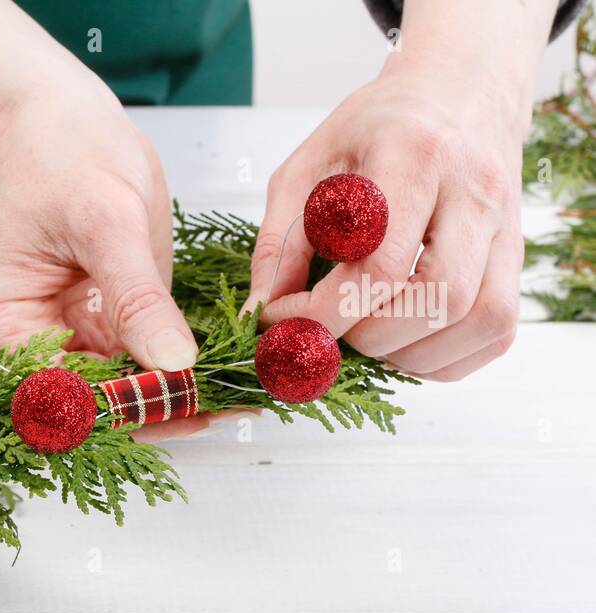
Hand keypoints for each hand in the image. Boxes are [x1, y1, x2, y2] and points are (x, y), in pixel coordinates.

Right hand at [0, 84, 215, 436]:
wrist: (64, 119)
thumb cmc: (67, 154)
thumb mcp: (109, 223)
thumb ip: (138, 299)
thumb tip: (174, 365)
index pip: (60, 393)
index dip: (121, 406)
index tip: (188, 405)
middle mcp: (22, 345)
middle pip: (87, 406)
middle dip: (153, 412)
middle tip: (227, 409)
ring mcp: (61, 341)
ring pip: (116, 396)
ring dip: (170, 401)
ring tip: (234, 401)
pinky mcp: (96, 330)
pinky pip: (134, 369)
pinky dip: (173, 376)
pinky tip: (220, 379)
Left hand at [246, 8, 547, 381]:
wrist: (458, 89)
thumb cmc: (375, 128)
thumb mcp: (306, 166)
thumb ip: (280, 243)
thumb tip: (262, 315)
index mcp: (413, 156)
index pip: (379, 263)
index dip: (324, 313)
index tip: (284, 322)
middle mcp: (472, 191)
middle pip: (440, 298)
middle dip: (373, 336)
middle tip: (332, 328)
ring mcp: (505, 225)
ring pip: (480, 319)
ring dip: (413, 353)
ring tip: (367, 337)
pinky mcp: (517, 255)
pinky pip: (498, 330)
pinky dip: (446, 356)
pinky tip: (404, 341)